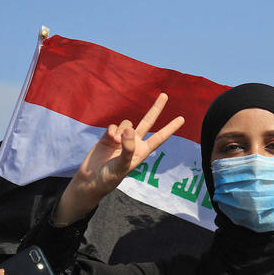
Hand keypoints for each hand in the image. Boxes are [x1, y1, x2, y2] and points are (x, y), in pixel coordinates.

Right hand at [55, 93, 184, 224]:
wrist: (91, 179)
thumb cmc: (110, 176)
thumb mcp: (122, 165)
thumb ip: (128, 147)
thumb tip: (130, 129)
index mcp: (142, 151)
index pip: (159, 137)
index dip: (170, 128)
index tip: (182, 118)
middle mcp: (134, 143)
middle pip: (148, 121)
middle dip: (156, 109)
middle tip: (165, 95)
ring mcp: (122, 138)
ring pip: (127, 123)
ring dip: (122, 129)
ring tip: (115, 141)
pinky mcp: (109, 136)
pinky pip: (114, 126)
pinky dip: (112, 129)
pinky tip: (109, 138)